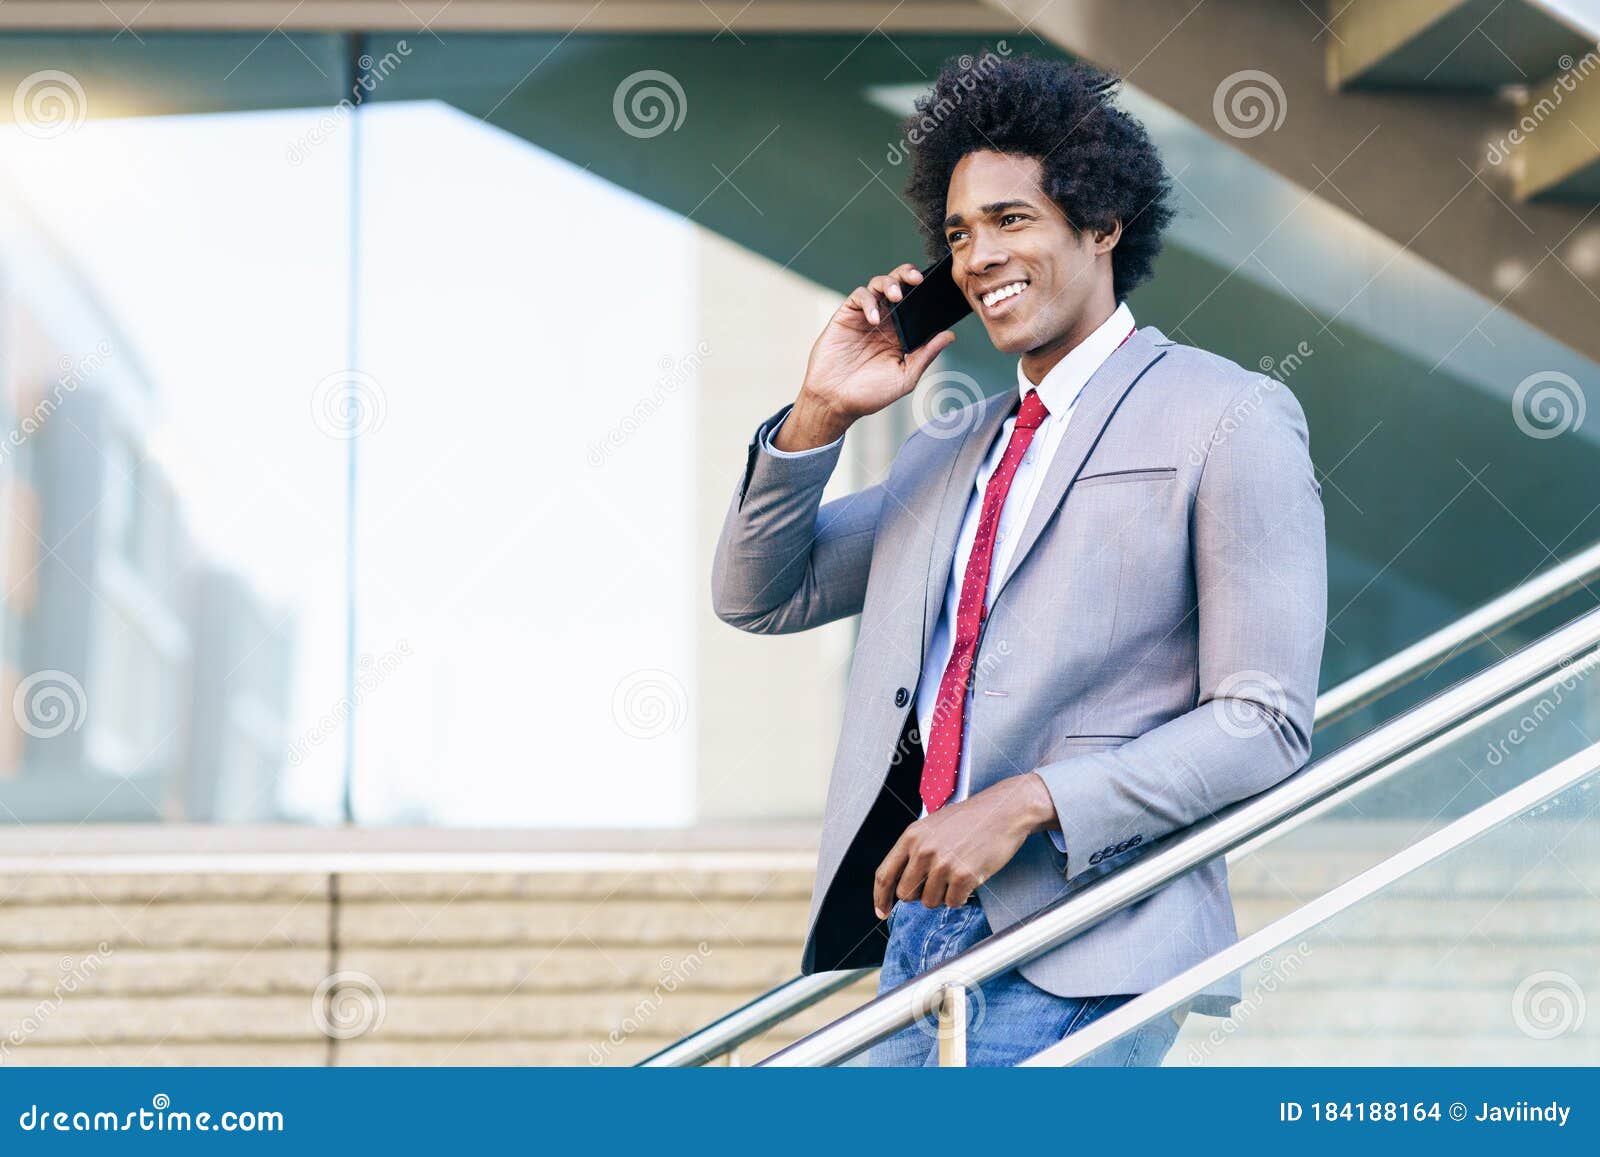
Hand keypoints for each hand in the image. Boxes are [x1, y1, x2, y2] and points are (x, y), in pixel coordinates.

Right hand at [773, 262, 957, 451]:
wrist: (834, 401)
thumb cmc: (868, 395)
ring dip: (889, 283)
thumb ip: (925, 355)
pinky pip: (859, 297)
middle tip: (917, 279)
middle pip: (899, 286)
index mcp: (901, 334)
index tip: (937, 290)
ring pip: (879, 285)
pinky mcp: (846, 316)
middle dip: (908, 275)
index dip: (926, 294)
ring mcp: (865, 317)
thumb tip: (949, 336)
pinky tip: (873, 318)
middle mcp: (885, 322)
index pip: (917, 305)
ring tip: (896, 296)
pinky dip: (868, 301)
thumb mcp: (905, 377)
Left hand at [872, 772, 1057, 916]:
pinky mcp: (963, 876)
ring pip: (929, 902)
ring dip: (942, 895)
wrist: (1004, 811)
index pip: (884, 874)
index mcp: (912, 836)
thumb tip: (902, 882)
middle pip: (906, 894)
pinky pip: (952, 903)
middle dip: (920, 894)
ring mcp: (943, 864)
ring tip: (957, 874)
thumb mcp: (933, 826)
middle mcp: (923, 850)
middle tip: (938, 882)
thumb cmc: (971, 819)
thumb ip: (915, 850)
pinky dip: (961, 897)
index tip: (882, 911)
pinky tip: (970, 878)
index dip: (880, 897)